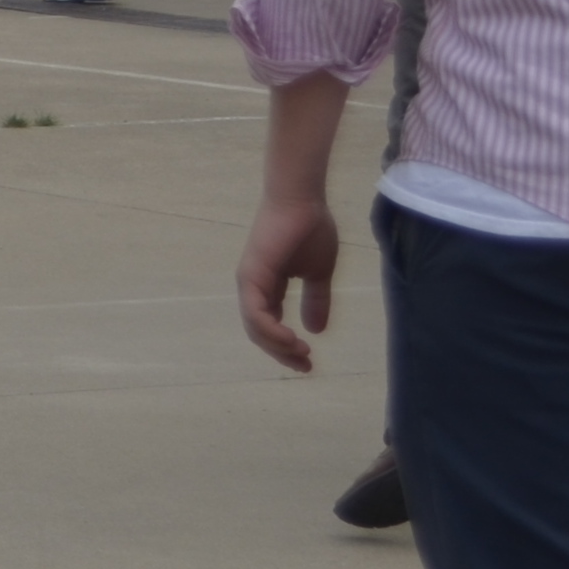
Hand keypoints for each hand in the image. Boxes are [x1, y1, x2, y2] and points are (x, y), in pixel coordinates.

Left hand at [235, 192, 339, 371]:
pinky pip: (256, 313)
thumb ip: (316, 300)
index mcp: (267, 287)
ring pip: (255, 327)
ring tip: (301, 354)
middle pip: (259, 332)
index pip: (269, 325)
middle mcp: (253, 288)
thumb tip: (316, 329)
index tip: (309, 362)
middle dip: (281, 352)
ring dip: (277, 346)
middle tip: (304, 367)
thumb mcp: (318, 273)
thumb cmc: (310, 230)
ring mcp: (249, 282)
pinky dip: (271, 331)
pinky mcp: (251, 276)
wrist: (303, 202)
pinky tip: (291, 340)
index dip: (285, 346)